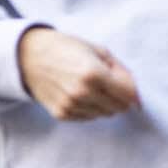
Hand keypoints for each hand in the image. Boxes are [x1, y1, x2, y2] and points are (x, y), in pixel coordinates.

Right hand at [18, 26, 140, 119]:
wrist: (30, 56)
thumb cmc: (67, 49)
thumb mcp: (98, 51)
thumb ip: (122, 73)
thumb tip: (138, 99)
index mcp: (94, 73)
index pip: (128, 95)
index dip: (132, 90)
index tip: (126, 85)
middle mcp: (82, 92)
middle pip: (119, 108)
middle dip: (119, 97)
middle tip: (106, 82)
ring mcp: (71, 105)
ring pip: (105, 114)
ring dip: (104, 103)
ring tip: (90, 86)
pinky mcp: (62, 114)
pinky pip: (89, 118)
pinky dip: (90, 108)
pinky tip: (79, 93)